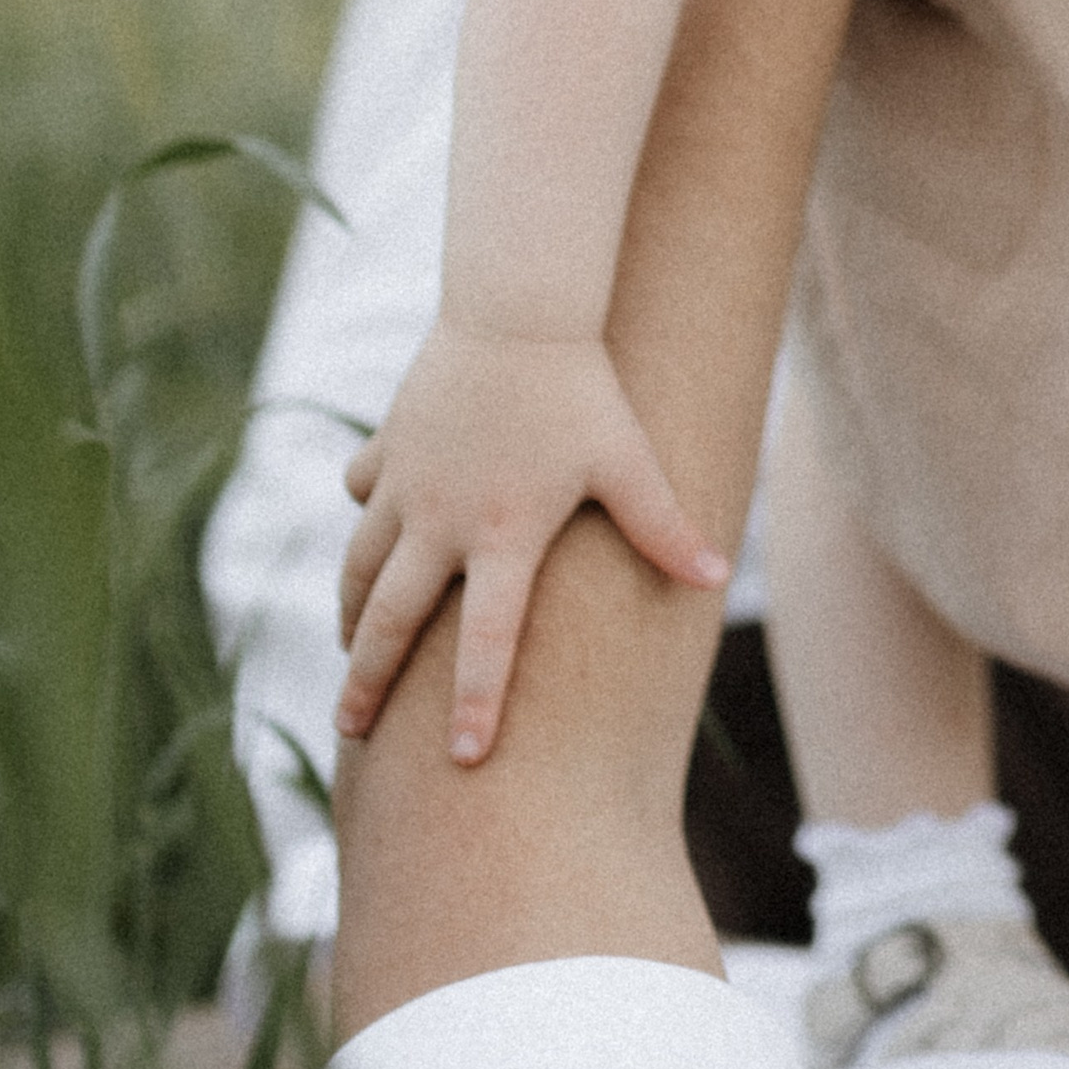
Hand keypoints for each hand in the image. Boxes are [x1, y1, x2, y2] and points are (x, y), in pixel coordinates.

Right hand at [337, 322, 729, 761]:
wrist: (518, 309)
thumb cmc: (583, 389)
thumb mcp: (629, 460)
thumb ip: (665, 527)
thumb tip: (719, 578)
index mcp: (504, 535)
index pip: (487, 640)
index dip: (475, 702)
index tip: (463, 759)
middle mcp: (442, 519)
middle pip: (390, 620)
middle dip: (366, 682)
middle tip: (349, 731)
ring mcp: (405, 484)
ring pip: (361, 566)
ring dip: (352, 614)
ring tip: (349, 652)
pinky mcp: (387, 448)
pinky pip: (363, 495)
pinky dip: (363, 523)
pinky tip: (366, 540)